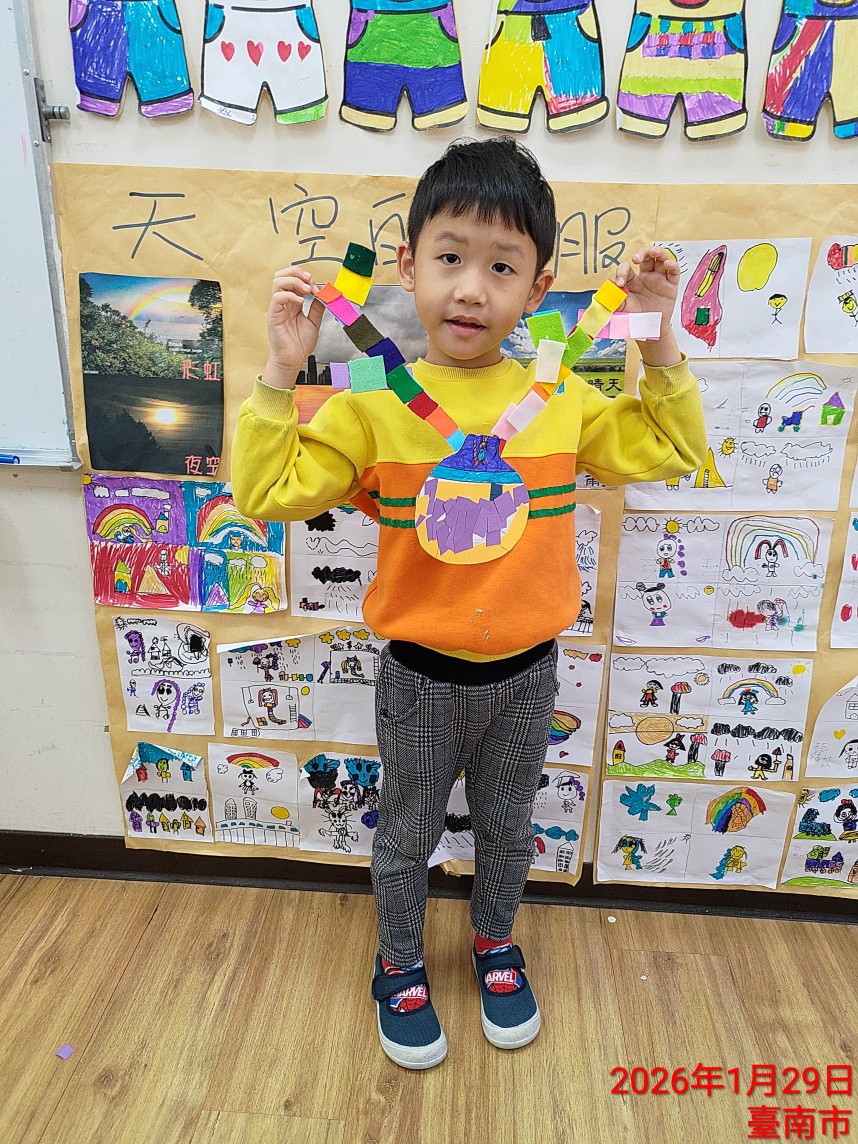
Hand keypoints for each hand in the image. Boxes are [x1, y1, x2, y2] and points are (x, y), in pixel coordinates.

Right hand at [263, 267, 324, 387]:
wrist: (293, 360)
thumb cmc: (300, 344)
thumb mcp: (314, 322)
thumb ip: (317, 307)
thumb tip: (324, 294)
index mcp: (292, 302)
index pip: (293, 279)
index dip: (305, 278)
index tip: (317, 285)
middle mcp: (283, 302)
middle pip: (282, 275)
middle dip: (296, 273)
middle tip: (309, 280)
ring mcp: (277, 308)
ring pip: (277, 282)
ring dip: (293, 281)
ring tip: (306, 289)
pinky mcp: (273, 315)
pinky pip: (277, 298)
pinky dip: (289, 295)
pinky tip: (300, 302)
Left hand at [615, 246, 681, 336]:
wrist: (648, 330)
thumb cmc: (635, 318)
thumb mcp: (621, 309)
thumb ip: (613, 301)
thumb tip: (604, 294)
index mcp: (632, 281)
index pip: (627, 268)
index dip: (622, 272)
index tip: (620, 283)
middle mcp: (646, 276)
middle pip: (646, 256)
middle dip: (641, 253)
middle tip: (636, 258)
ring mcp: (659, 279)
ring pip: (661, 258)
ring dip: (657, 251)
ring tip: (653, 252)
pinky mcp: (671, 285)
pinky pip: (674, 271)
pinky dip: (673, 264)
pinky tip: (668, 264)